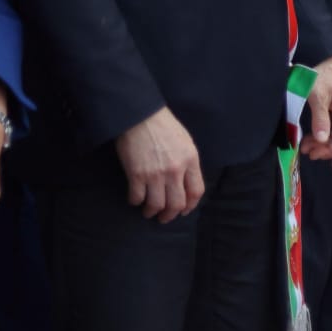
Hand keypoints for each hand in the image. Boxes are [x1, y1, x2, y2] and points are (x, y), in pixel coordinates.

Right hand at [115, 107, 203, 222]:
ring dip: (151, 212)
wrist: (139, 113)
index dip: (190, 206)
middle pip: (177, 204)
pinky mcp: (137, 174)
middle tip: (164, 217)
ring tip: (148, 211)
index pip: (196, 192)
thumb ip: (188, 162)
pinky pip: (137, 198)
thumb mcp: (184, 140)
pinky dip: (135, 202)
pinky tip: (135, 198)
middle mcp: (175, 169)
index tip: (183, 211)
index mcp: (190, 159)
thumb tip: (186, 183)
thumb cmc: (162, 124)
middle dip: (170, 215)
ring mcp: (156, 173)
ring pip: (157, 206)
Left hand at [300, 56, 331, 169]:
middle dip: (328, 149)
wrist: (319, 56)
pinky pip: (328, 129)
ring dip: (322, 144)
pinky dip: (319, 136)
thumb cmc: (321, 72)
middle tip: (312, 154)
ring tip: (306, 149)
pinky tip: (307, 141)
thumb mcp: (319, 95)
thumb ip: (321, 118)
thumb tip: (321, 140)